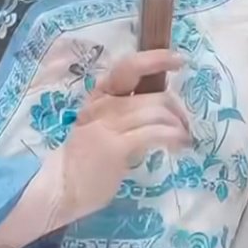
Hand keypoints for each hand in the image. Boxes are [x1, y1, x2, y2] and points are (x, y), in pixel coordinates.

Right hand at [48, 49, 189, 223]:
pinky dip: (173, 136)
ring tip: (183, 139)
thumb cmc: (86, 157)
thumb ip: (125, 112)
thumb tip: (162, 106)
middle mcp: (103, 104)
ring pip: (157, 112)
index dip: (156, 60)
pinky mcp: (115, 147)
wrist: (62, 187)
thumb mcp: (102, 125)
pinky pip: (154, 133)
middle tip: (185, 125)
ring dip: (179, 125)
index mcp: (100, 95)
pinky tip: (178, 145)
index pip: (129, 67)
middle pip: (154, 95)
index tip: (179, 60)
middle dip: (178, 109)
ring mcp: (107, 124)